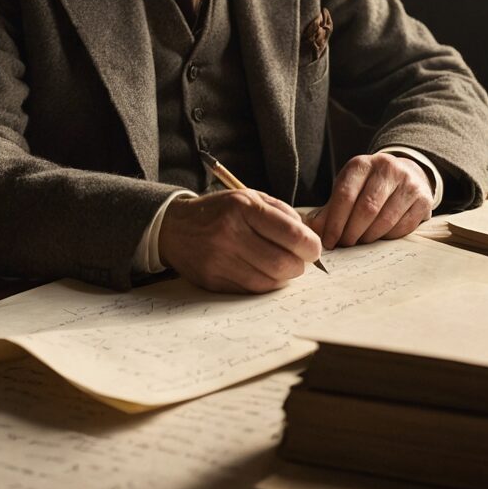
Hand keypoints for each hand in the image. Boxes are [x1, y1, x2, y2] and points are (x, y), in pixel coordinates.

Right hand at [159, 190, 323, 293]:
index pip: (292, 235)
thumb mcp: (250, 198)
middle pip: (284, 264)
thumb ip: (282, 214)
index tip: (312, 248)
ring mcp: (220, 260)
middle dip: (299, 265)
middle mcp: (230, 234)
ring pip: (270, 282)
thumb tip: (310, 239)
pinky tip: (261, 271)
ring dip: (283, 276)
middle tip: (297, 260)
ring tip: (279, 264)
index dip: (311, 247)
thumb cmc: (220, 211)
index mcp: (243, 208)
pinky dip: (265, 284)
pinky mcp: (214, 280)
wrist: (174, 227)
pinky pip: (252, 290)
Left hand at [311, 152, 432, 249]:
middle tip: (345, 245)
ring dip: (370, 237)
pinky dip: (389, 237)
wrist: (405, 173)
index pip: (345, 195)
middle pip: (366, 208)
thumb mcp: (347, 189)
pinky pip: (404, 226)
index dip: (335, 222)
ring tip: (361, 242)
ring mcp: (408, 182)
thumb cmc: (368, 186)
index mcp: (361, 164)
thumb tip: (312, 231)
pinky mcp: (423, 198)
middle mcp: (386, 168)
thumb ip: (330, 210)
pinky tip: (380, 238)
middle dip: (352, 232)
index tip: (329, 242)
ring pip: (386, 219)